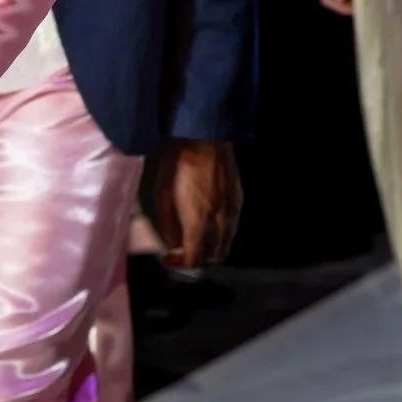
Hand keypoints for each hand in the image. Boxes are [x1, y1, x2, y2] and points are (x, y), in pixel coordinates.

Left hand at [155, 138, 241, 270]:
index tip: (168, 258)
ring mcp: (232, 211)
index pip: (194, 260)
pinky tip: (209, 227)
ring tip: (195, 242)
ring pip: (226, 245)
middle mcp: (219, 222)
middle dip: (196, 260)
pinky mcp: (239, 201)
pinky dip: (221, 236)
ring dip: (210, 250)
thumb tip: (172, 243)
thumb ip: (167, 224)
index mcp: (198, 222)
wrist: (204, 136)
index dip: (179, 265)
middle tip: (181, 252)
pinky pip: (232, 229)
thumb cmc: (178, 164)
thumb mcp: (162, 195)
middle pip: (213, 257)